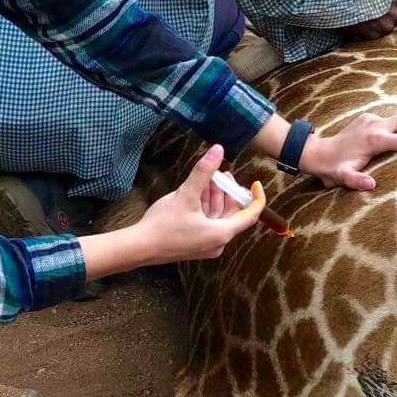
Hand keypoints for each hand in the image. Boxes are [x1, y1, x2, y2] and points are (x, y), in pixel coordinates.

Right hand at [133, 145, 264, 263]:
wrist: (139, 248)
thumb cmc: (163, 225)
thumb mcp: (186, 195)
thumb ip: (204, 171)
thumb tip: (218, 149)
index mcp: (222, 234)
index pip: (250, 215)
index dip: (257, 198)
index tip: (255, 183)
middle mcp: (217, 243)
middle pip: (231, 213)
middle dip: (226, 192)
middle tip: (221, 173)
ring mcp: (205, 245)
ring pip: (216, 216)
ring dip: (213, 197)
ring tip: (207, 178)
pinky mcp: (194, 244)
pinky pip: (206, 222)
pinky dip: (204, 207)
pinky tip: (196, 192)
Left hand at [301, 110, 396, 190]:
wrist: (317, 153)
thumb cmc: (333, 169)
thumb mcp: (343, 178)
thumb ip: (356, 181)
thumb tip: (371, 184)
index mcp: (375, 139)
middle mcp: (376, 123)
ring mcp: (372, 118)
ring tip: (389, 151)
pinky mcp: (368, 118)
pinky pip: (390, 122)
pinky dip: (393, 132)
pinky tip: (379, 147)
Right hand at [343, 0, 396, 41]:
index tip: (390, 9)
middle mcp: (395, 16)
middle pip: (396, 21)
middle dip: (387, 17)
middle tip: (375, 12)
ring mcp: (383, 29)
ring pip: (383, 30)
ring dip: (376, 26)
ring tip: (364, 18)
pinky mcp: (370, 37)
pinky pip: (370, 36)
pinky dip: (364, 32)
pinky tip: (356, 23)